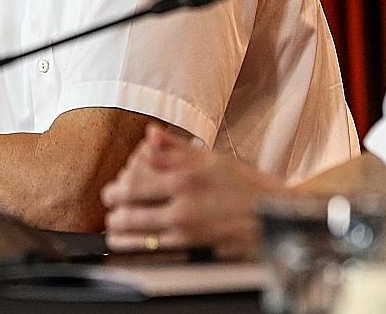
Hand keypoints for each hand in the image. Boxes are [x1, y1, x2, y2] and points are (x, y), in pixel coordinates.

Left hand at [102, 124, 279, 257]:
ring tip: (113, 227)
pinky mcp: (195, 249)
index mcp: (185, 178)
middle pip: (132, 209)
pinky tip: (129, 244)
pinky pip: (156, 250)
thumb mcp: (212, 157)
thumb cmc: (246, 185)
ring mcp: (188, 230)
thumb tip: (149, 134)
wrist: (276, 215)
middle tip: (110, 206)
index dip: (117, 189)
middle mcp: (183, 205)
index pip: (135, 183)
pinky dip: (137, 247)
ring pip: (140, 234)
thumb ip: (176, 148)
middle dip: (114, 209)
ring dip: (120, 231)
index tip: (111, 190)